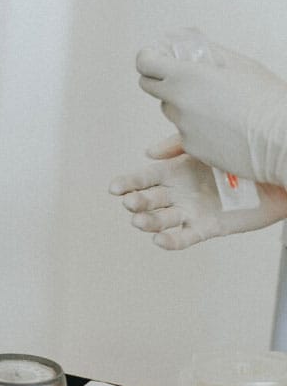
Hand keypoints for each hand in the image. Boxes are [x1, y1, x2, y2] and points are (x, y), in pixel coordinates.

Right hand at [108, 140, 286, 249]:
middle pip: (148, 200)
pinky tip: (160, 240)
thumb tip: (148, 154)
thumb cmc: (241, 158)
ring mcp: (191, 211)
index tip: (114, 188)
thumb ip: (176, 145)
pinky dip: (171, 241)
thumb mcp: (204, 144)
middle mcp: (179, 193)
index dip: (127, 184)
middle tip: (131, 204)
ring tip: (141, 221)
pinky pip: (185, 237)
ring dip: (148, 222)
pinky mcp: (207, 228)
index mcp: (174, 172)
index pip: (142, 179)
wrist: (275, 176)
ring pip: (162, 220)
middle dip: (137, 203)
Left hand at [135, 38, 286, 187]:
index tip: (157, 56)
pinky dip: (196, 127)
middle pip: (150, 86)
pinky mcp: (190, 147)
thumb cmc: (268, 100)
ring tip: (216, 104)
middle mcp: (178, 101)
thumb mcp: (240, 65)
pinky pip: (185, 132)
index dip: (149, 57)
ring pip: (170, 109)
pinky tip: (223, 125)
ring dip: (182, 104)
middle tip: (184, 77)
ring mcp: (182, 126)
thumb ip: (208, 51)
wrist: (283, 140)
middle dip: (161, 78)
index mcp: (186, 76)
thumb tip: (188, 41)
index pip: (145, 62)